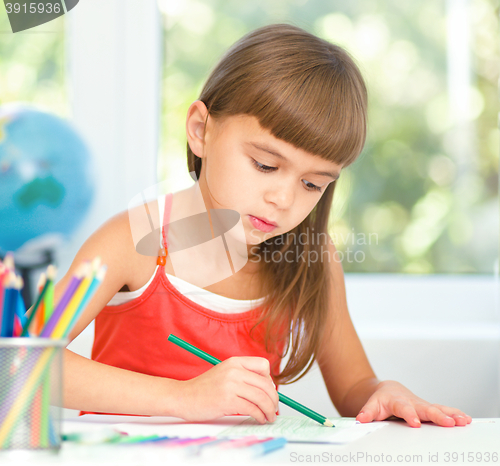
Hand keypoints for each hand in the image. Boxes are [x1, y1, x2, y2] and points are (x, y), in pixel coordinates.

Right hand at [177, 357, 278, 423]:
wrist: (184, 397)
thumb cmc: (205, 389)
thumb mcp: (225, 373)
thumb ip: (243, 376)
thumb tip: (267, 388)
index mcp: (234, 362)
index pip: (264, 365)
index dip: (269, 379)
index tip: (268, 391)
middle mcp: (234, 371)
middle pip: (266, 384)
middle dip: (274, 399)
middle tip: (274, 408)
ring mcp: (231, 385)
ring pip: (261, 397)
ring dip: (270, 410)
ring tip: (269, 416)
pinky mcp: (228, 401)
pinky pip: (252, 409)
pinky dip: (260, 416)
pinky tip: (259, 419)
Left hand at [356, 380, 471, 427]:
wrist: (389, 391)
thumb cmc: (382, 400)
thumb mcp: (372, 405)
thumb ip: (367, 412)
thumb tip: (360, 419)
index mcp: (398, 401)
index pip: (404, 408)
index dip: (410, 415)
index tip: (415, 423)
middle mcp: (413, 402)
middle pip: (426, 409)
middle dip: (437, 416)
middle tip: (448, 423)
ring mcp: (423, 405)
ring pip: (438, 408)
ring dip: (451, 415)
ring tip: (463, 421)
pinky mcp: (430, 409)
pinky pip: (444, 411)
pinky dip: (455, 414)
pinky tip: (466, 420)